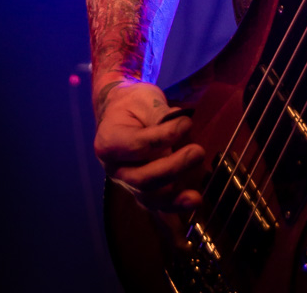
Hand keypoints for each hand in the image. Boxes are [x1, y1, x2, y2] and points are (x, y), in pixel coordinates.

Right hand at [94, 78, 203, 213]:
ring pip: (148, 198)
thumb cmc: (132, 105)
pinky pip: (156, 205)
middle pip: (142, 178)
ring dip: (174, 197)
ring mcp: (126, 183)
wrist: (121, 114)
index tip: (186, 123)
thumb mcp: (143, 99)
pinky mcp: (140, 191)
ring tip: (197, 196)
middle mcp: (114, 168)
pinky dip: (173, 207)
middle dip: (173, 168)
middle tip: (197, 152)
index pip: (138, 145)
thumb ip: (160, 113)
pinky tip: (191, 204)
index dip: (164, 137)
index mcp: (108, 142)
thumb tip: (182, 124)